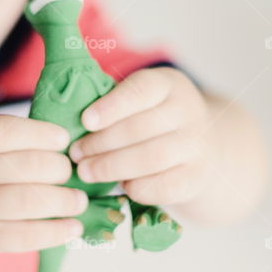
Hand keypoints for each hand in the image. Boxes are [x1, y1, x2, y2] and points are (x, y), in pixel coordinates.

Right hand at [0, 115, 86, 259]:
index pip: (7, 132)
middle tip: (73, 170)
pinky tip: (72, 228)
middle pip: (26, 167)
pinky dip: (52, 233)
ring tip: (79, 200)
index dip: (41, 133)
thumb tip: (50, 135)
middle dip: (60, 168)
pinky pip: (21, 238)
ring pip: (28, 202)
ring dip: (63, 201)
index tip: (62, 139)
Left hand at [68, 67, 210, 206]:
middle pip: (140, 128)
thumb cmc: (154, 119)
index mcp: (169, 84)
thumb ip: (112, 102)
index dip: (111, 107)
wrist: (205, 145)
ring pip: (151, 158)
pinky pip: (163, 186)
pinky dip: (137, 188)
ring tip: (86, 171)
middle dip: (101, 143)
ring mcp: (196, 145)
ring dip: (111, 167)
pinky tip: (120, 185)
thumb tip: (66, 114)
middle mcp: (188, 111)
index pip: (141, 90)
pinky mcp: (197, 177)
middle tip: (75, 153)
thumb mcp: (141, 99)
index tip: (85, 121)